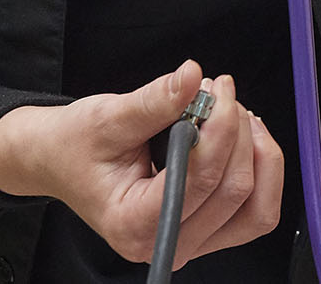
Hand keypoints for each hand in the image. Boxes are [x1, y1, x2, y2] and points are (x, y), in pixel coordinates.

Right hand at [0, 60, 285, 266]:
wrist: (60, 161)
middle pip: (233, 193)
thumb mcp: (108, 116)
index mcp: (133, 223)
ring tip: (236, 115)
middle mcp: (164, 244)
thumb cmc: (77, 144)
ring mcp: (188, 243)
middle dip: (237, 134)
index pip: (198, 180)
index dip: (220, 129)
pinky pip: (253, 212)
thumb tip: (191, 76)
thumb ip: (155, 100)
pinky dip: (260, 173)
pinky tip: (243, 138)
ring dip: (258, 156)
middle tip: (220, 92)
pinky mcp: (204, 232)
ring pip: (255, 209)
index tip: (216, 88)